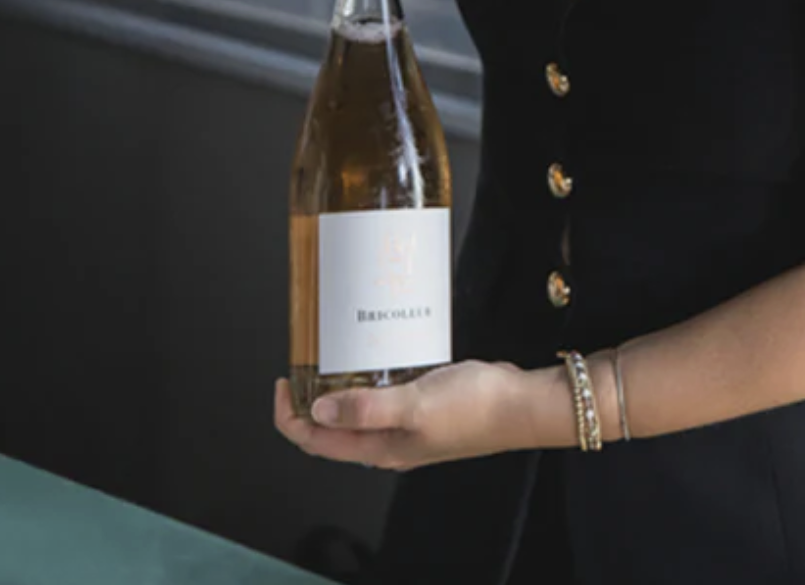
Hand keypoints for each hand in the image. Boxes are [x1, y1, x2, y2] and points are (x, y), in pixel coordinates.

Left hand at [274, 361, 545, 470]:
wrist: (520, 405)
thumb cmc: (474, 408)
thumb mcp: (413, 404)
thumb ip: (364, 408)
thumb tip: (317, 412)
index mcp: (381, 449)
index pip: (317, 442)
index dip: (290, 417)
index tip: (283, 383)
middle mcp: (390, 444)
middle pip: (332, 431)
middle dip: (309, 403)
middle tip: (303, 364)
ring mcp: (407, 427)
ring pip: (358, 413)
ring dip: (339, 389)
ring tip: (331, 356)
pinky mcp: (424, 409)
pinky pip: (384, 397)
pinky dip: (370, 379)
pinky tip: (375, 355)